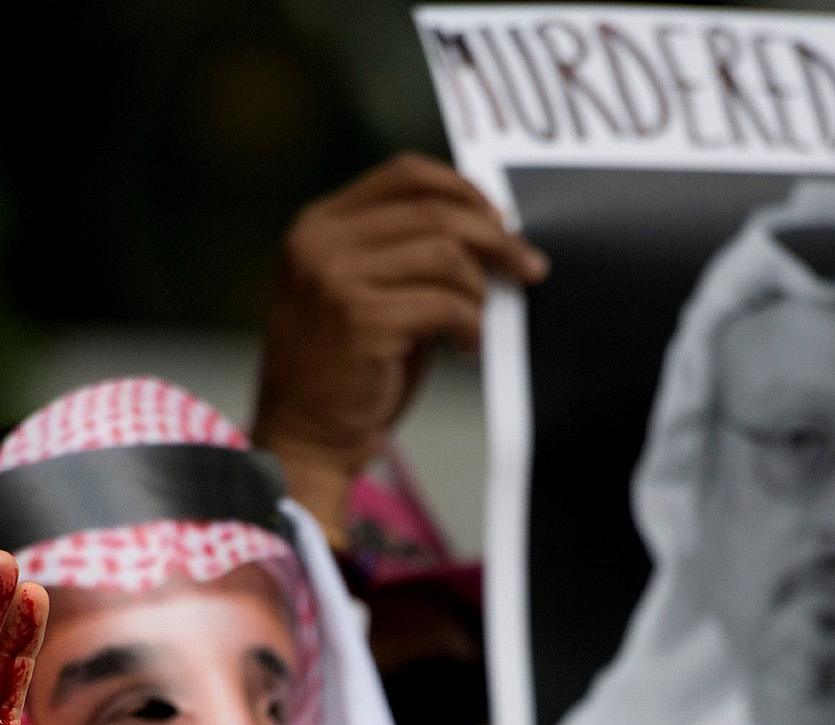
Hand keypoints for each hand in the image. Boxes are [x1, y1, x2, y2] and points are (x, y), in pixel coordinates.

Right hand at [253, 152, 545, 540]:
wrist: (305, 439)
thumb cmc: (347, 371)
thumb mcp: (365, 293)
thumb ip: (408, 255)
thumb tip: (492, 231)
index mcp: (320, 225)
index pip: (405, 174)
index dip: (464, 190)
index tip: (502, 220)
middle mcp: (321, 243)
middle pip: (435, 211)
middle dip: (495, 238)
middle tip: (530, 268)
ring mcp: (335, 279)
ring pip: (446, 255)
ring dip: (482, 290)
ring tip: (481, 325)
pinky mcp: (361, 319)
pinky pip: (447, 304)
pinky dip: (472, 325)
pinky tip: (468, 350)